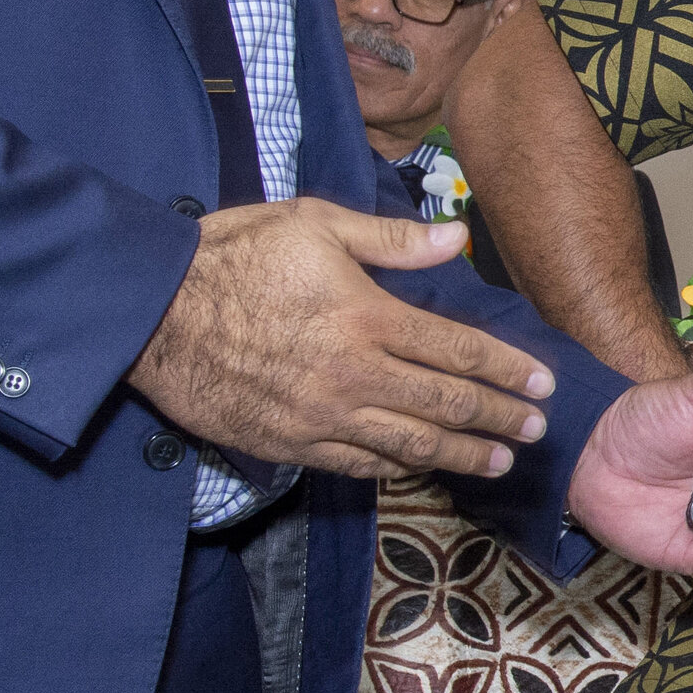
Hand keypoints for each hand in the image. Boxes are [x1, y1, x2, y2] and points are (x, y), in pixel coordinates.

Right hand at [130, 198, 550, 476]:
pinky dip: (394, 468)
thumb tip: (457, 238)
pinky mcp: (286, 443)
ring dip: (461, 456)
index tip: (544, 384)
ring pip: (408, 446)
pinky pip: (355, 464)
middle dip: (500, 420)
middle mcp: (352, 373)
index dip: (508, 370)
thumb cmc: (232, 256)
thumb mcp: (313, 224)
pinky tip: (419, 468)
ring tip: (500, 462)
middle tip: (539, 431)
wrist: (148, 312)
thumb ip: (392, 239)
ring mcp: (319, 416)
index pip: (459, 351)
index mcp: (367, 317)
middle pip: (446, 407)